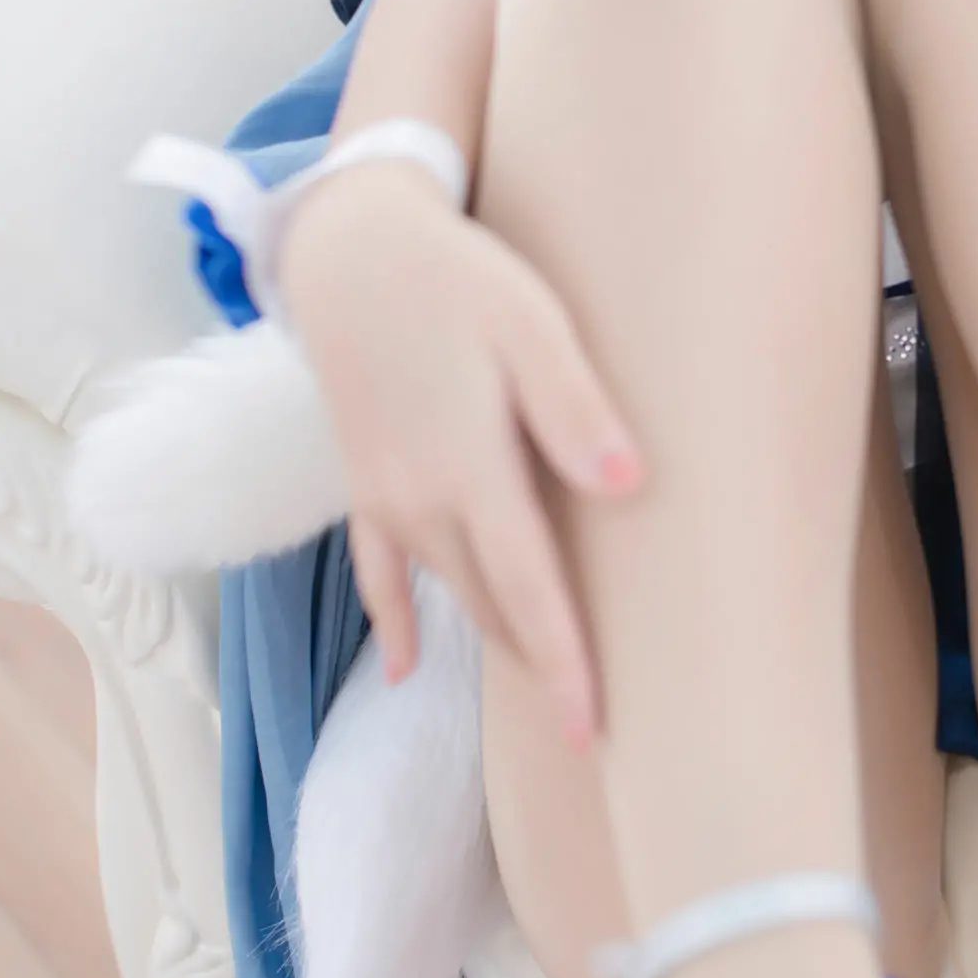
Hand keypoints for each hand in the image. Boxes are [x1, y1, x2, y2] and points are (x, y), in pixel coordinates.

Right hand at [281, 163, 640, 745]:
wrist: (351, 246)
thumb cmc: (459, 278)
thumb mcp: (532, 325)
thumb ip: (575, 408)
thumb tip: (626, 486)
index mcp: (470, 470)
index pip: (528, 590)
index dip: (563, 664)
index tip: (592, 731)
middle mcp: (421, 500)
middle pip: (491, 605)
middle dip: (540, 667)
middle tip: (592, 728)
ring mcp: (385, 495)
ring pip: (448, 588)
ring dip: (492, 639)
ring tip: (542, 693)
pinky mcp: (365, 479)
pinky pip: (377, 570)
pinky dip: (396, 621)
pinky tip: (406, 670)